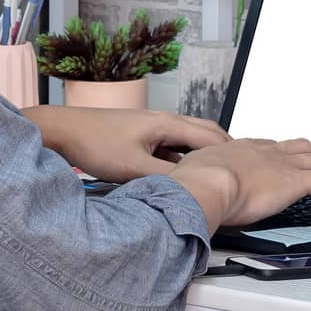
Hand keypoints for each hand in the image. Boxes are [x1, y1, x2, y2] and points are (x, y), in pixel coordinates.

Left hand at [27, 106, 225, 182]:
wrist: (65, 130)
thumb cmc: (95, 143)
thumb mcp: (133, 168)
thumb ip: (165, 178)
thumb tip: (190, 189)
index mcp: (167, 124)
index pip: (211, 136)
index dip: (230, 153)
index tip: (245, 168)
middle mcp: (163, 120)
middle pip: (204, 133)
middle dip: (222, 150)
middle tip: (238, 168)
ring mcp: (152, 127)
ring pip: (186, 139)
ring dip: (201, 154)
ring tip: (215, 173)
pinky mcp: (141, 135)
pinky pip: (171, 145)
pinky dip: (182, 157)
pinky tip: (181, 173)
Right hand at [168, 137, 310, 231]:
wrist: (206, 183)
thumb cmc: (195, 181)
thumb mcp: (194, 171)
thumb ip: (199, 175)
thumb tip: (191, 183)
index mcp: (241, 147)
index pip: (267, 147)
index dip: (278, 154)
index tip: (281, 160)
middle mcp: (265, 151)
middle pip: (298, 147)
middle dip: (310, 155)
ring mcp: (283, 164)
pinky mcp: (297, 181)